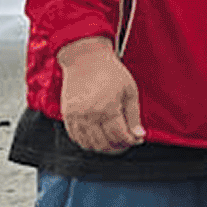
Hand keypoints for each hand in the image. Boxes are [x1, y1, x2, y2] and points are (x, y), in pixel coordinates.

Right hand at [57, 38, 144, 152]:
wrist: (85, 58)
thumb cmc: (110, 72)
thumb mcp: (130, 91)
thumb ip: (134, 116)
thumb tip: (140, 135)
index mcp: (107, 108)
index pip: (120, 136)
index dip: (131, 141)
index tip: (137, 139)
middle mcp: (89, 114)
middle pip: (104, 144)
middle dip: (119, 147)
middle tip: (126, 142)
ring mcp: (76, 116)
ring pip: (89, 144)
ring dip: (103, 147)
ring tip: (113, 141)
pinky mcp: (67, 115)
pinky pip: (76, 137)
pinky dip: (87, 142)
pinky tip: (98, 137)